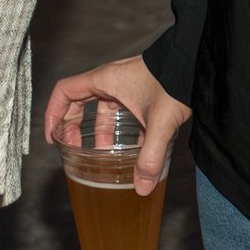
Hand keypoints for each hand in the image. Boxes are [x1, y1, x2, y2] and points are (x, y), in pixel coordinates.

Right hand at [42, 56, 189, 196]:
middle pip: (79, 102)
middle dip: (73, 126)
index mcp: (105, 80)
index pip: (64, 91)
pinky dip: (121, 130)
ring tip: (103, 156)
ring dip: (99, 132)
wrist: (197, 61)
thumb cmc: (175, 80)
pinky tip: (133, 150)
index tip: (52, 136)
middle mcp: (111, 81)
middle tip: (74, 149)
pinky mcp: (141, 91)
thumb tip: (141, 188)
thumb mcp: (160, 123)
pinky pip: (121, 111)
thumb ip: (150, 157)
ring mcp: (126, 85)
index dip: (53, 113)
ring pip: (102, 109)